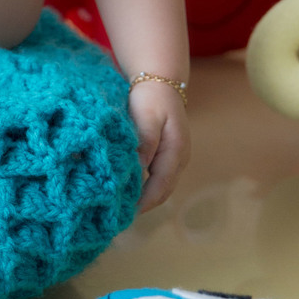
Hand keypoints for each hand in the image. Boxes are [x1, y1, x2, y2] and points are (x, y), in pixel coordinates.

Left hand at [128, 78, 189, 211]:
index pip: (161, 186)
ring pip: (161, 186)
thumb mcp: (146, 117)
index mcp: (176, 152)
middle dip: (144, 205)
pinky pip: (157, 177)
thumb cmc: (151, 98)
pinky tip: (129, 189)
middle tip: (120, 217)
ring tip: (122, 208)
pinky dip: (145, 187)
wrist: (160, 81)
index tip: (126, 214)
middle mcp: (179, 159)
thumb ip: (144, 141)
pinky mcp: (167, 154)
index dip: (144, 202)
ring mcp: (175, 157)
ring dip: (145, 198)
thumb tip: (138, 168)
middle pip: (163, 191)